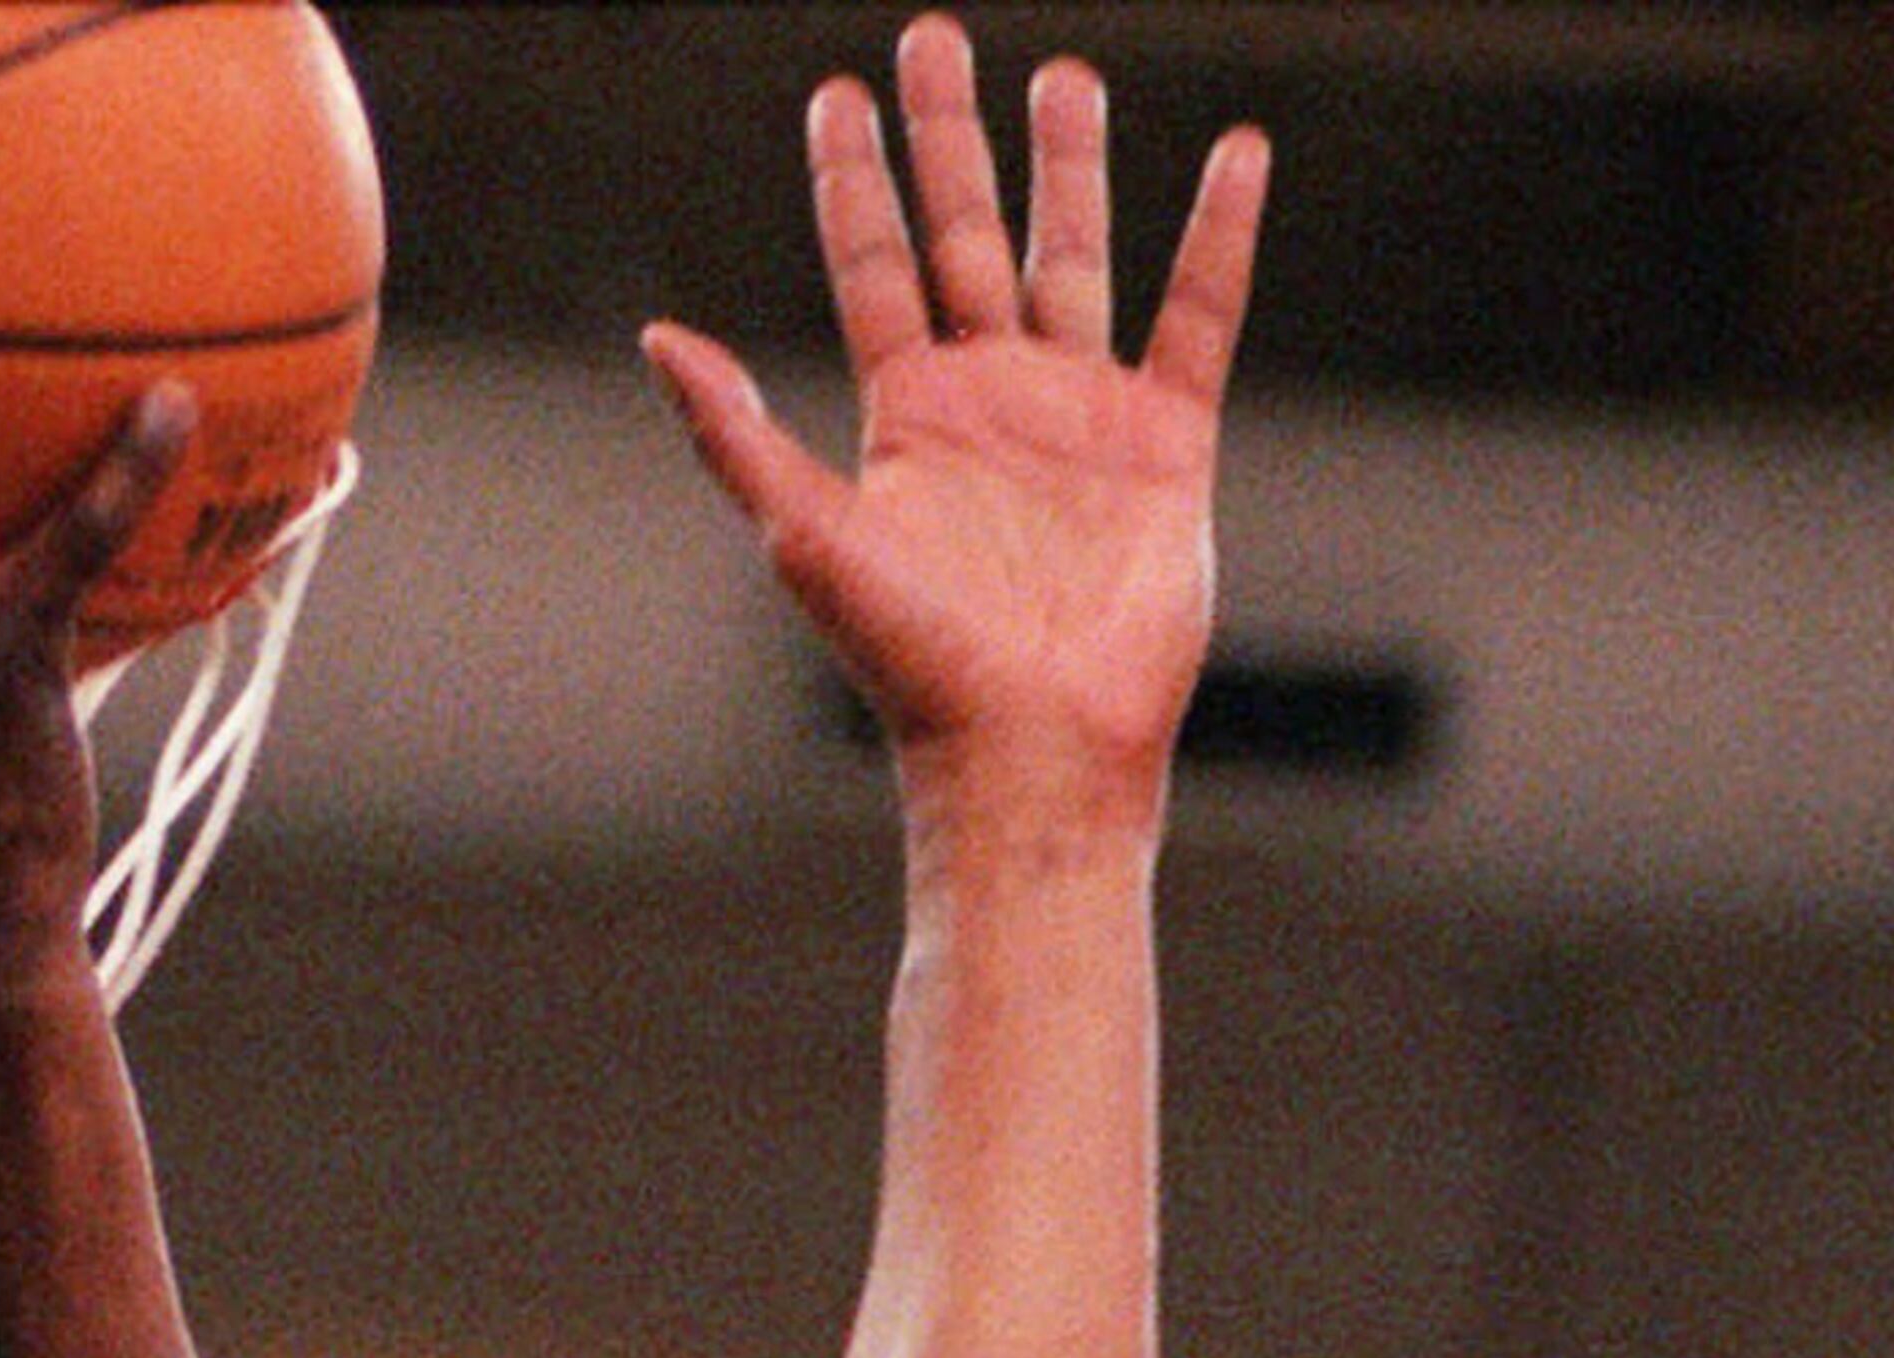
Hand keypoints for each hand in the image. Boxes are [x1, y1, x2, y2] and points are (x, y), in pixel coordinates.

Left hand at [642, 30, 1266, 834]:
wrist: (1035, 751)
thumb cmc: (917, 667)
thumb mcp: (808, 539)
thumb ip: (736, 437)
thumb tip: (658, 339)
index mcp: (908, 415)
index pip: (874, 263)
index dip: (854, 180)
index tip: (839, 91)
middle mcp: (991, 399)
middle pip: (969, 235)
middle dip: (953, 140)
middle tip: (936, 37)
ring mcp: (1080, 414)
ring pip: (1074, 257)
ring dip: (1069, 167)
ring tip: (1066, 76)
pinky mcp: (1164, 444)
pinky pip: (1197, 316)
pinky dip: (1217, 237)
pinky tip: (1234, 156)